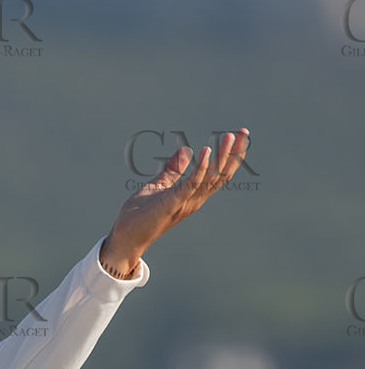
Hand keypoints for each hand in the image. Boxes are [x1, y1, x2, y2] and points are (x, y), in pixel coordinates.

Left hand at [101, 127, 249, 278]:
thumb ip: (172, 170)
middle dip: (233, 153)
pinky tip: (205, 152)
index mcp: (193, 194)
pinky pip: (190, 185)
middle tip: (243, 132)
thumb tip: (185, 150)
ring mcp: (184, 202)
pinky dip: (199, 169)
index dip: (230, 155)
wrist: (125, 237)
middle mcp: (194, 199)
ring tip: (228, 136)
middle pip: (221, 174)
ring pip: (210, 178)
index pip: (218, 174)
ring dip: (221, 156)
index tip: (239, 135)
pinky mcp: (171, 203)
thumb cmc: (140, 214)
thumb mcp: (158, 186)